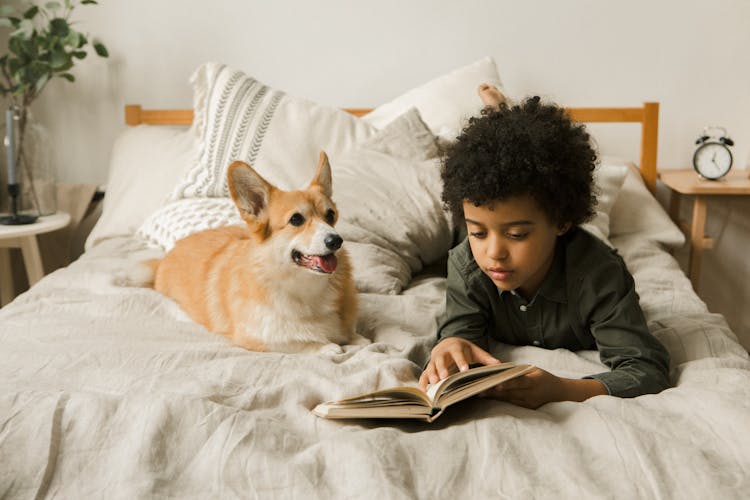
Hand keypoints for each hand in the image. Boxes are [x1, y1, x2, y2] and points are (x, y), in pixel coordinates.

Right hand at [419, 337, 500, 391]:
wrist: (448, 343)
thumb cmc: (464, 350)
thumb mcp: (475, 351)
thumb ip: (487, 359)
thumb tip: (500, 365)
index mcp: (454, 348)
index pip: (457, 354)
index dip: (461, 362)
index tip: (465, 370)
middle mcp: (442, 353)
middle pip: (440, 360)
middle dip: (442, 369)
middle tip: (445, 378)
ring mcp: (434, 361)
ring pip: (431, 367)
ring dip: (432, 375)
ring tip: (434, 384)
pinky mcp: (429, 368)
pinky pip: (424, 375)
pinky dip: (423, 383)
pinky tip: (423, 391)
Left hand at [479, 368, 606, 408]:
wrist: (558, 392)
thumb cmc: (543, 376)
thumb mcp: (533, 369)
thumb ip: (518, 371)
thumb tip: (499, 368)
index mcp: (533, 381)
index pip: (515, 382)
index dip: (502, 382)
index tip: (490, 381)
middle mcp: (530, 394)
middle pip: (508, 392)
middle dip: (492, 390)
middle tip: (476, 387)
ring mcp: (528, 403)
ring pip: (507, 399)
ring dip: (492, 395)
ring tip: (477, 392)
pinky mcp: (526, 408)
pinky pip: (510, 403)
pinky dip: (499, 399)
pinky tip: (488, 397)